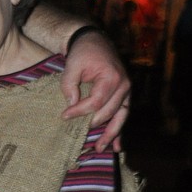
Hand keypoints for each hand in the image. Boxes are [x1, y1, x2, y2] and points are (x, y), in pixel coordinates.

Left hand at [60, 31, 130, 151]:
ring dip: (111, 135)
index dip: (79, 111)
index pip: (95, 102)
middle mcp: (124, 86)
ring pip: (120, 118)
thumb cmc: (83, 53)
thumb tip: (71, 105)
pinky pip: (124, 115)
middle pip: (108, 112)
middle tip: (78, 136)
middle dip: (92, 125)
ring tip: (99, 149)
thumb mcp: (72, 65)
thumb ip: (69, 85)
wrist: (95, 42)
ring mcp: (127, 91)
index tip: (64, 116)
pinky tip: (118, 147)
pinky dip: (120, 131)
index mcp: (111, 77)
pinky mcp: (125, 96)